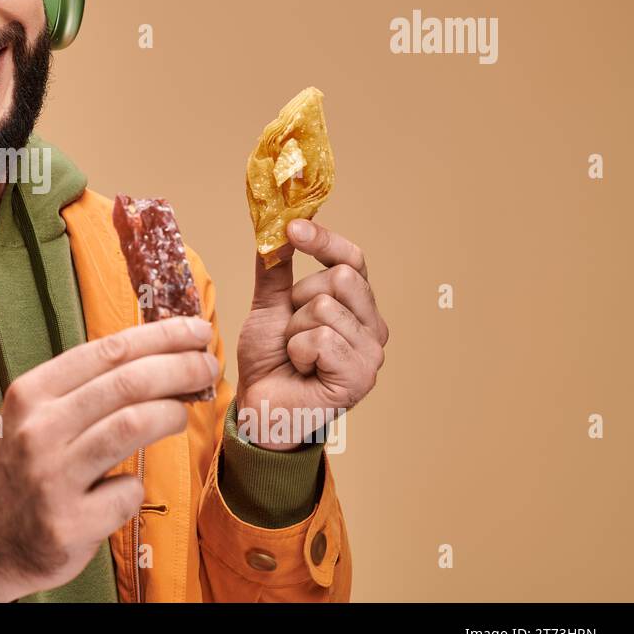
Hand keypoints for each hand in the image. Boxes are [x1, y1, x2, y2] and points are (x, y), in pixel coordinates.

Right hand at [0, 316, 220, 601]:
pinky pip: (126, 493)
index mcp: (30, 394)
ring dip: (171, 414)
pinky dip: (136, 487)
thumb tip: (155, 357)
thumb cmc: (20, 471)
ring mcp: (52, 478)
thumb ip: (82, 390)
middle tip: (206, 365)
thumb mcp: (33, 417)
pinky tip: (126, 488)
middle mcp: (37, 430)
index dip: (159, 337)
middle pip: (127, 383)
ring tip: (187, 411)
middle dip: (179, 368)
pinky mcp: (68, 523)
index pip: (106, 351)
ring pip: (132, 426)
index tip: (195, 331)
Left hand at [235, 219, 387, 450]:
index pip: (352, 259)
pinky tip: (303, 370)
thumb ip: (276, 269)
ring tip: (296, 355)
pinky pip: (322, 338)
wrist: (261, 406)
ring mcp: (372, 352)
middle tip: (292, 331)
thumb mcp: (269, 306)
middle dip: (300, 300)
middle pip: (338, 278)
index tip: (292, 227)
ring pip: (325, 308)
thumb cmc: (270, 360)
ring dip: (295, 331)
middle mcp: (373, 326)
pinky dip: (299, 352)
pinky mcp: (361, 375)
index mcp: (356, 306)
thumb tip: (277, 227)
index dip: (324, 240)